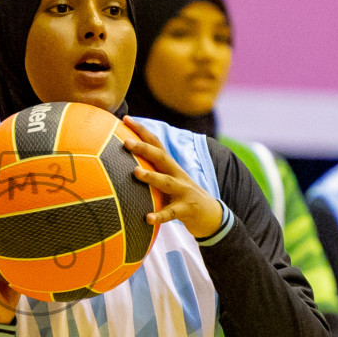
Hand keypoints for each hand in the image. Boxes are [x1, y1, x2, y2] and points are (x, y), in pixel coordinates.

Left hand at [121, 118, 224, 238]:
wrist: (212, 216)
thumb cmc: (183, 198)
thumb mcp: (169, 182)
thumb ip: (153, 173)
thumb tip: (126, 166)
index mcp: (171, 167)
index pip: (156, 144)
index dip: (141, 130)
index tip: (125, 118)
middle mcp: (178, 175)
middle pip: (161, 157)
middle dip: (144, 148)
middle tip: (126, 142)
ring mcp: (183, 192)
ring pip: (166, 182)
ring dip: (151, 176)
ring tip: (135, 172)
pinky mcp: (187, 210)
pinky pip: (171, 213)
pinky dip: (159, 216)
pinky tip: (148, 218)